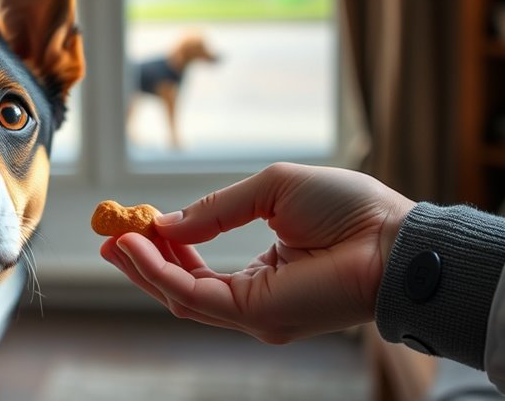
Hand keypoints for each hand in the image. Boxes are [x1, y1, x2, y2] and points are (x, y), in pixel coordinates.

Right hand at [100, 162, 414, 342]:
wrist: (393, 237)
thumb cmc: (348, 208)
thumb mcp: (270, 190)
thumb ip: (217, 208)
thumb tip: (168, 223)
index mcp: (266, 271)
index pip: (200, 267)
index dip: (163, 246)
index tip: (134, 225)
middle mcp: (256, 299)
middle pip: (182, 286)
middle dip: (143, 262)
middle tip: (110, 235)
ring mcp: (255, 312)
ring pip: (180, 295)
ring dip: (143, 266)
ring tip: (117, 237)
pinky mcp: (256, 315)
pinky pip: (193, 296)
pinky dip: (161, 273)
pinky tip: (139, 247)